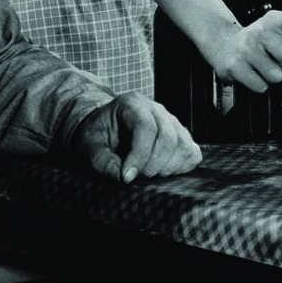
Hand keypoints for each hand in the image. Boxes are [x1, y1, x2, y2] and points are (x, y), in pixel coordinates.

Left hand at [75, 92, 201, 181]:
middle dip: (153, 164)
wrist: (105, 129)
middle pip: (168, 137)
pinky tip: (163, 171)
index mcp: (132, 104)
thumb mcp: (89, 147)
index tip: (127, 177)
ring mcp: (172, 121)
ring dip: (168, 167)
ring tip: (148, 173)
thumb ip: (102, 161)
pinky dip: (181, 167)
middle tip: (138, 176)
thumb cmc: (97, 136)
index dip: (139, 156)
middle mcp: (156, 109)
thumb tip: (123, 178)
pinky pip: (192, 153)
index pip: (145, 128)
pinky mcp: (181, 136)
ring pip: (183, 145)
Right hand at [207, 10, 281, 93]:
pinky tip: (253, 74)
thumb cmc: (256, 41)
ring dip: (273, 76)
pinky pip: (260, 86)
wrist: (220, 42)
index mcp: (274, 20)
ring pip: (275, 74)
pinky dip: (260, 85)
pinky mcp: (234, 66)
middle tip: (277, 60)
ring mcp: (245, 48)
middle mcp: (259, 32)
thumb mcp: (275, 30)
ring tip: (263, 67)